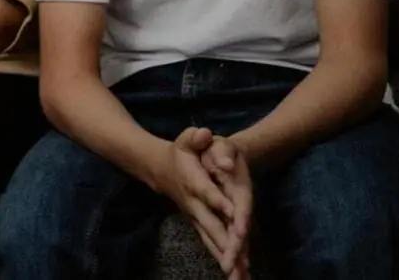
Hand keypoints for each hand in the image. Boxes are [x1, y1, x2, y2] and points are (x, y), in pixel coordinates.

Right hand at [150, 127, 244, 277]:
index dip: (218, 201)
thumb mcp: (185, 139)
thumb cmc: (179, 153)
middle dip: (224, 243)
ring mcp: (196, 218)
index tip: (233, 214)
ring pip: (213, 240)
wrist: (159, 170)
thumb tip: (204, 134)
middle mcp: (194, 205)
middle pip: (210, 225)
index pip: (206, 192)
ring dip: (226, 259)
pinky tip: (237, 276)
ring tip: (239, 278)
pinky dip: (225, 260)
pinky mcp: (201, 226)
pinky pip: (214, 245)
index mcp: (193, 182)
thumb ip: (195, 137)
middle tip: (235, 261)